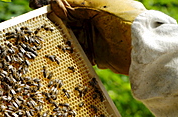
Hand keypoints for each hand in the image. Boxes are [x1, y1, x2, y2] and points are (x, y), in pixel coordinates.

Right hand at [29, 0, 145, 74]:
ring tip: (42, 38)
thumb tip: (54, 4)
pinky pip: (74, 51)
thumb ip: (76, 5)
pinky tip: (54, 50)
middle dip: (51, 20)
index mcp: (94, 4)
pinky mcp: (92, 52)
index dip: (51, 4)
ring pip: (67, 35)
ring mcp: (91, 36)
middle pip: (65, 19)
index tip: (35, 5)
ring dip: (56, 36)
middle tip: (35, 22)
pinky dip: (65, 51)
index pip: (67, 3)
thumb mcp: (99, 6)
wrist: (142, 48)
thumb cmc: (125, 20)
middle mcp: (91, 19)